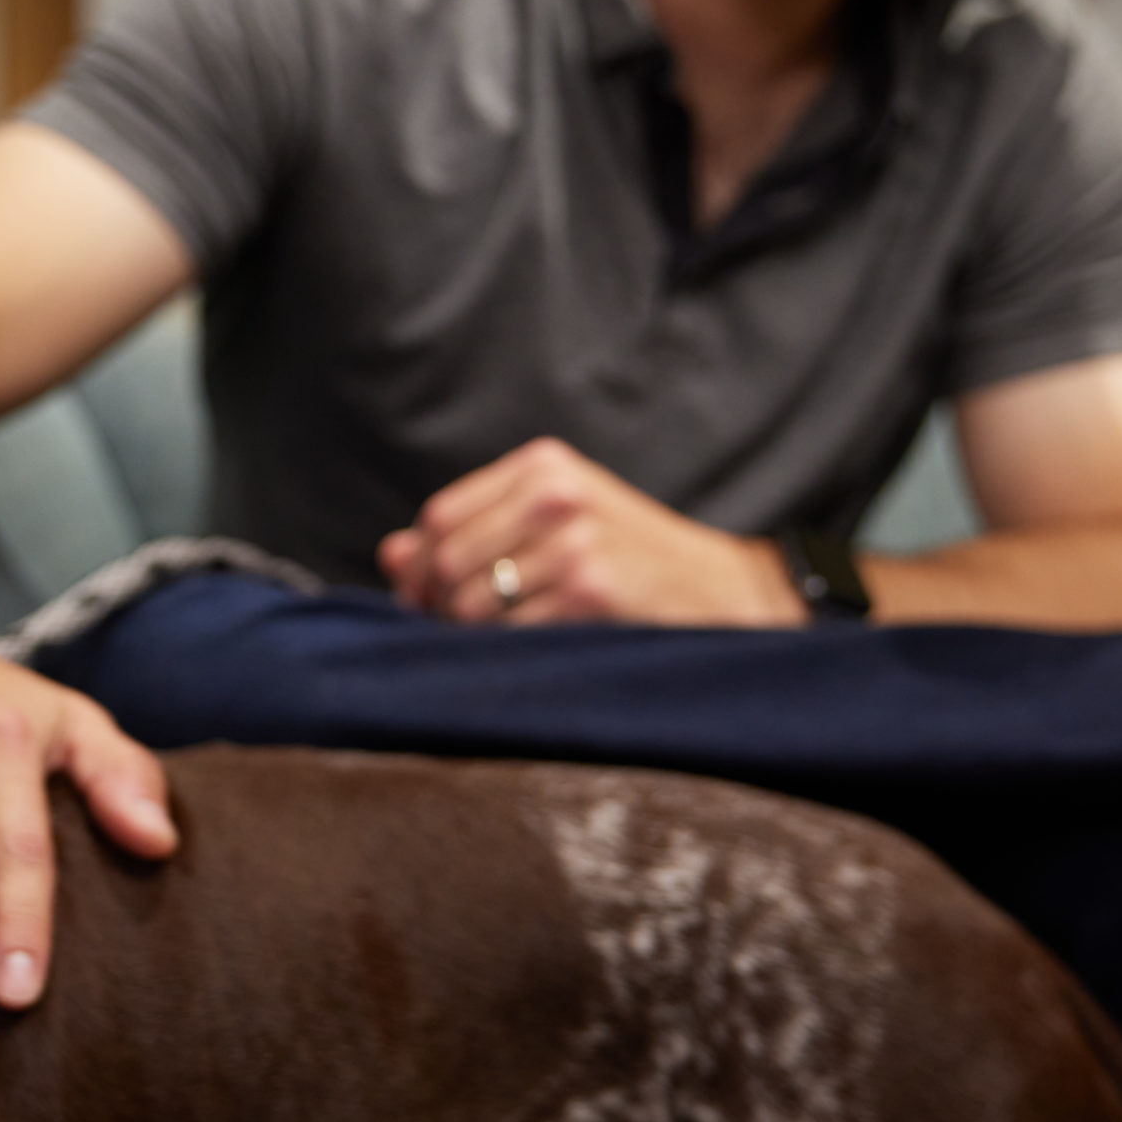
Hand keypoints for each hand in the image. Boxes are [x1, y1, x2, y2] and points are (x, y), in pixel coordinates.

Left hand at [375, 438, 805, 626]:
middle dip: (440, 608)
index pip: (439, 516)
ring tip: (506, 642)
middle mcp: (555, 496)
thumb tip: (392, 555)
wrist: (730, 591)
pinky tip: (539, 653)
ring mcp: (574, 543)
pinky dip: (509, 655)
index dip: (420, 566)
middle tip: (460, 634)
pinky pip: (512, 637)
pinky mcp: (592, 592)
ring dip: (471, 638)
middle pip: (446, 560)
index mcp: (543, 467)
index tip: (425, 599)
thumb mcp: (558, 524)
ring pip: (471, 605)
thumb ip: (473, 532)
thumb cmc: (635, 561)